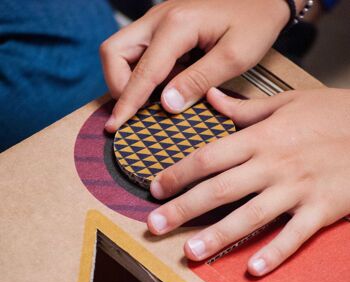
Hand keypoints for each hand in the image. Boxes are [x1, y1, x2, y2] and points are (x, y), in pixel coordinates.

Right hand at [101, 0, 289, 131]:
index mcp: (177, 26)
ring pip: (120, 51)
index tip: (115, 126)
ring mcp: (158, 21)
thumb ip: (198, 81)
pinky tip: (165, 84)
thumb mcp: (234, 57)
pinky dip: (142, 73)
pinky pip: (138, 52)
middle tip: (137, 109)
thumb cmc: (255, 22)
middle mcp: (159, 19)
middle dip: (118, 86)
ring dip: (127, 79)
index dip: (127, 103)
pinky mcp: (162, 27)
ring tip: (153, 98)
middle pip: (113, 52)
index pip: (142, 72)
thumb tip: (167, 104)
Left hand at [147, 87, 349, 275]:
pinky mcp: (322, 209)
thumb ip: (244, 107)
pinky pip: (295, 235)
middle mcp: (272, 165)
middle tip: (155, 227)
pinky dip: (275, 253)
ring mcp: (297, 189)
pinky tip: (254, 270)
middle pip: (219, 190)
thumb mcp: (287, 101)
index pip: (208, 157)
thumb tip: (211, 98)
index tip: (155, 188)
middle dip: (183, 209)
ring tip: (190, 253)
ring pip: (250, 216)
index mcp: (261, 138)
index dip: (178, 173)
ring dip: (217, 236)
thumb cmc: (332, 113)